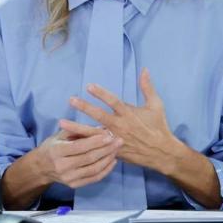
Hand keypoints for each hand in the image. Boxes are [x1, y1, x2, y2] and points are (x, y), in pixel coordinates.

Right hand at [34, 124, 122, 188]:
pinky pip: (93, 178)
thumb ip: (79, 131)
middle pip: (89, 158)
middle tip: (119, 141)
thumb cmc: (52, 147)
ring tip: (117, 150)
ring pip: (94, 169)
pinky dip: (105, 170)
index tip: (109, 135)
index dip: (96, 141)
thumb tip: (101, 127)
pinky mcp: (74, 185)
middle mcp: (62, 166)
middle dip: (106, 149)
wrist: (41, 167)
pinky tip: (112, 161)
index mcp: (57, 151)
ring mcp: (68, 178)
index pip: (80, 147)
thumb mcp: (61, 135)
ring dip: (108, 159)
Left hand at [68, 68, 183, 173]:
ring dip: (76, 128)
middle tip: (71, 100)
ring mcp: (115, 140)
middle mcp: (121, 126)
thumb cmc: (159, 126)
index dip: (101, 94)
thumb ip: (147, 87)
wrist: (161, 153)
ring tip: (61, 123)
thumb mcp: (156, 105)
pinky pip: (95, 147)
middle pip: (100, 116)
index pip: (114, 101)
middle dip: (85, 108)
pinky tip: (69, 140)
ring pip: (93, 133)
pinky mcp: (113, 151)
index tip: (89, 86)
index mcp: (130, 114)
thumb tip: (145, 69)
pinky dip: (83, 143)